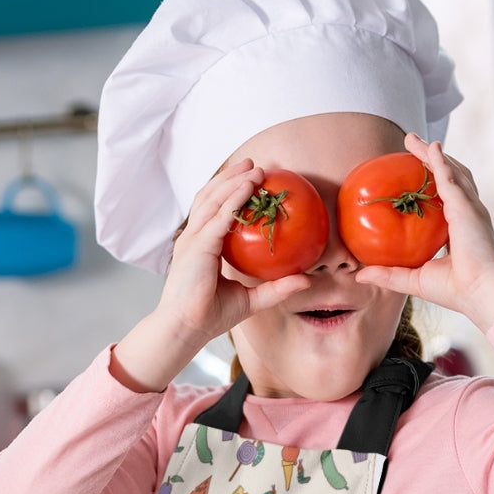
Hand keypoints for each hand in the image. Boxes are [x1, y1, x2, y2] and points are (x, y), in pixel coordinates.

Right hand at [112, 159, 309, 391]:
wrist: (187, 328)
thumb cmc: (211, 316)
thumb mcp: (251, 300)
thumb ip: (276, 288)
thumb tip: (306, 280)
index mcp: (200, 248)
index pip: (213, 212)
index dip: (229, 194)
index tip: (250, 182)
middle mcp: (193, 239)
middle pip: (210, 197)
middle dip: (230, 177)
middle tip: (253, 165)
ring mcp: (193, 240)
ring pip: (213, 199)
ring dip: (233, 180)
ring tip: (254, 168)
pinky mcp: (198, 246)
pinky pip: (219, 216)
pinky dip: (234, 198)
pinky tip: (249, 186)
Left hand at [355, 133, 493, 330]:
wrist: (479, 293)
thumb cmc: (453, 291)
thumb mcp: (412, 280)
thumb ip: (387, 274)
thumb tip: (360, 275)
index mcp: (459, 229)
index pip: (445, 200)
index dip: (433, 185)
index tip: (415, 176)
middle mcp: (467, 214)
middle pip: (450, 177)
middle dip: (433, 159)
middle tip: (412, 145)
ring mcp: (469, 208)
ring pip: (451, 171)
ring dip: (433, 154)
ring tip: (416, 141)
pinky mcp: (466, 208)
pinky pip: (450, 178)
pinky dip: (440, 161)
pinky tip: (430, 148)